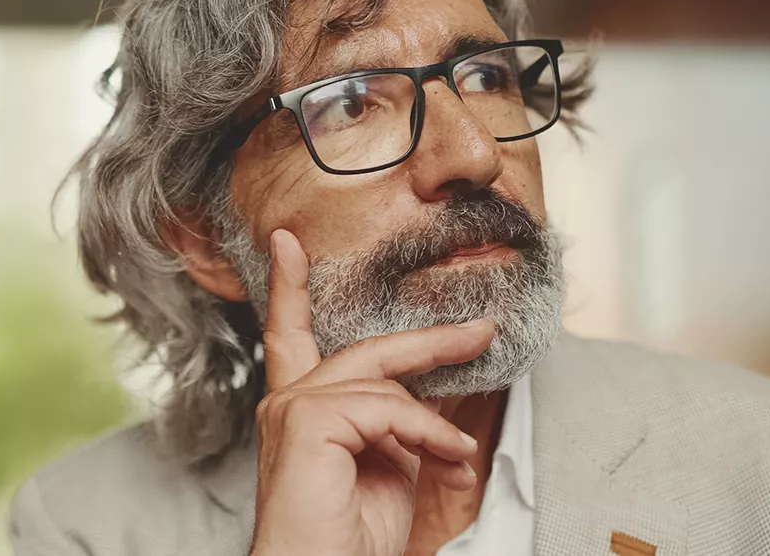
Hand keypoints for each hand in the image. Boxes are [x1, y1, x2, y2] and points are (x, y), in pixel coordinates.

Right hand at [248, 229, 493, 555]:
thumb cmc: (348, 543)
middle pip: (365, 349)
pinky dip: (429, 434)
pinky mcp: (307, 422)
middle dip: (430, 341)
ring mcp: (293, 409)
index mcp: (300, 413)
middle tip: (482, 331)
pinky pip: (389, 408)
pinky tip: (449, 461)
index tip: (288, 243)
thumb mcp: (387, 471)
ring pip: (385, 384)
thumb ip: (396, 427)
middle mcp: (287, 404)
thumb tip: (433, 402)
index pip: (290, 337)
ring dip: (437, 423)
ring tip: (462, 458)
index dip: (291, 289)